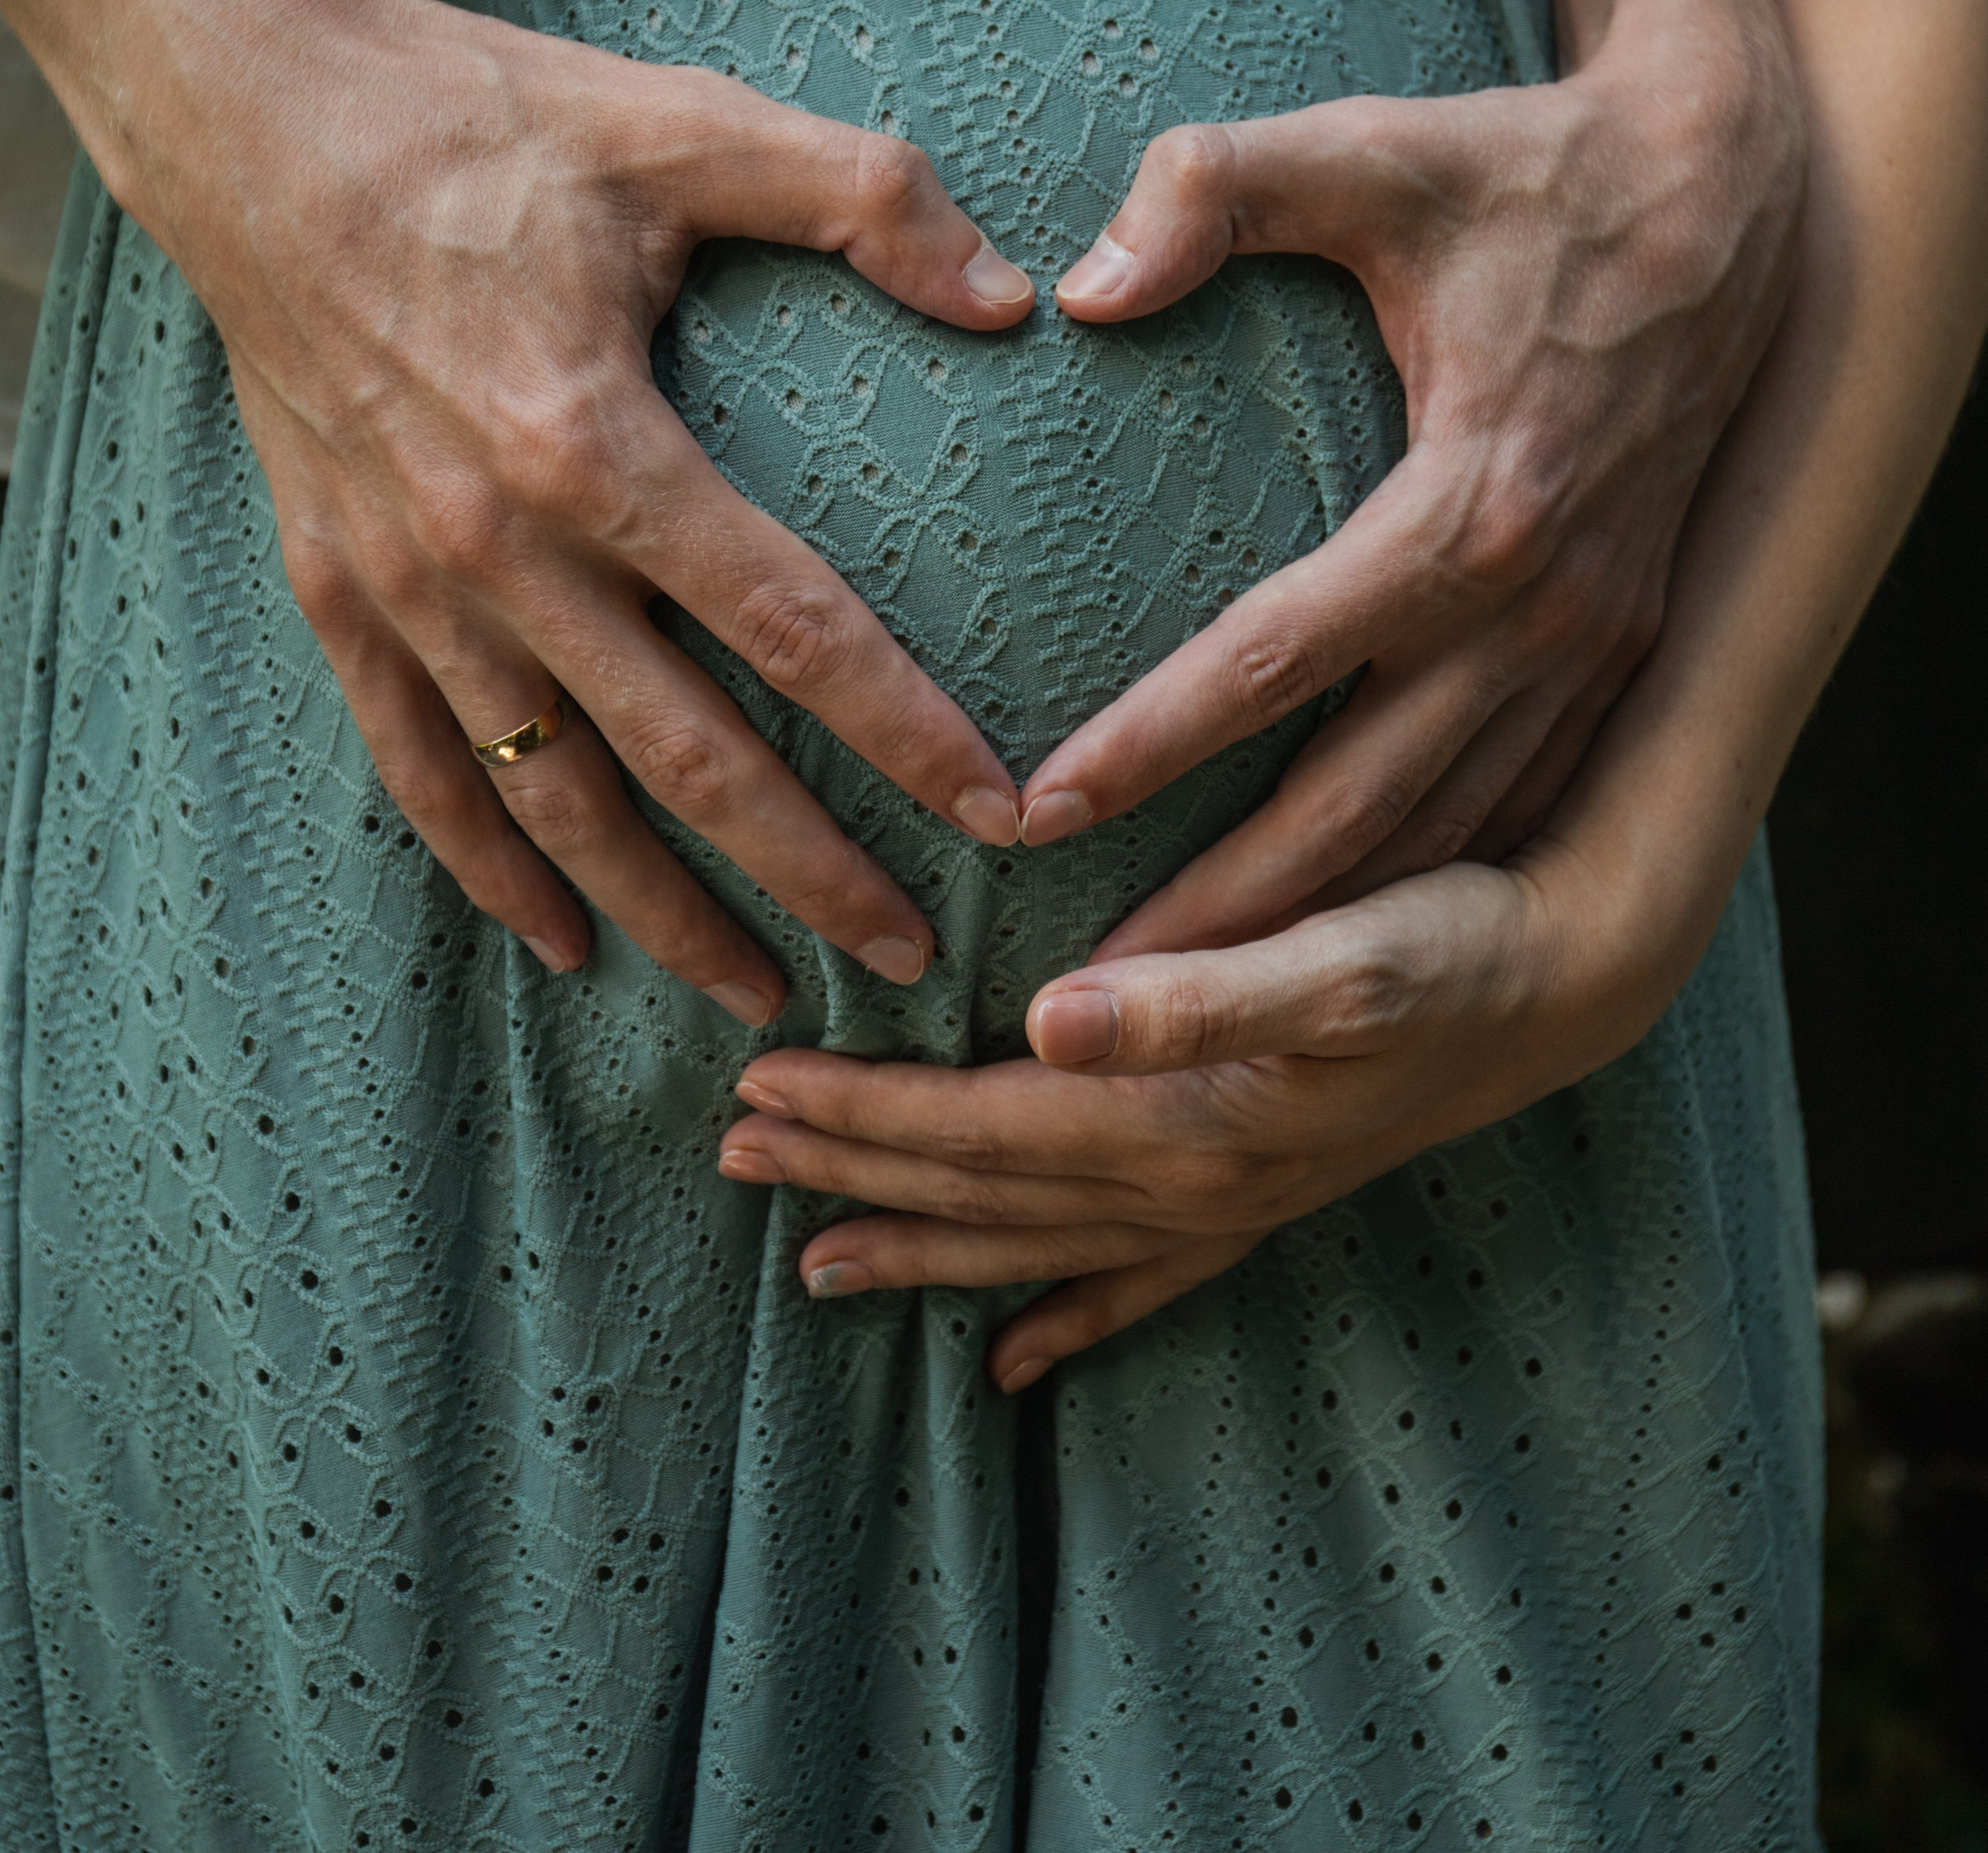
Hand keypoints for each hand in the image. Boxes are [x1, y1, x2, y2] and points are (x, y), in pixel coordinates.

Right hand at [0, 0, 1033, 1012]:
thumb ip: (863, 198)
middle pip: (683, 758)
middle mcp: (498, 548)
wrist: (249, 118)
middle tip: (911, 955)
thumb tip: (1010, 299)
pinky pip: (416, 766)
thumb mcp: (684, 126)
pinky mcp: (335, 590)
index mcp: (597, 445)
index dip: (906, 731)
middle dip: (807, 870)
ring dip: (661, 909)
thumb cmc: (481, 117)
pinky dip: (486, 864)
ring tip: (760, 991)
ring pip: (551, 797)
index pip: (792, 627)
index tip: (999, 812)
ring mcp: (407, 587)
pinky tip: (556, 937)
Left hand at [717, 836, 1699, 1387]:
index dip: (862, 1111)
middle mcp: (1186, 1181)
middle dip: (853, 1176)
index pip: (976, 1125)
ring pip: (1036, 1243)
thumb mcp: (1332, 955)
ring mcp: (1225, 1204)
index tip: (755, 1087)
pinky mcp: (1265, 1197)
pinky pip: (1137, 1283)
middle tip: (734, 1158)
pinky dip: (1066, 1315)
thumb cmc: (1449, 947)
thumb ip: (1191, 993)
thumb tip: (1046, 1015)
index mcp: (1177, 1118)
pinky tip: (1018, 1355)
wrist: (1568, 984)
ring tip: (816, 1267)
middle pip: (981, 1190)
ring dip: (924, 1247)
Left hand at [1009, 0, 1802, 936]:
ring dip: (1320, 919)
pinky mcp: (1618, 649)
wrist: (1724, 196)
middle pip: (1365, 797)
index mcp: (1475, 498)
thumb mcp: (1369, 149)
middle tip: (1094, 991)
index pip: (1281, 654)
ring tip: (1185, 998)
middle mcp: (1547, 603)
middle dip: (1227, 903)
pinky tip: (1337, 934)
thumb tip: (1080, 289)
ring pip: (1444, 829)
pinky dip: (1423, 878)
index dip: (1151, 738)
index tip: (1035, 806)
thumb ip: (1216, 190)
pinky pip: (1512, 802)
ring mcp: (1596, 641)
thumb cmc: (1524, 169)